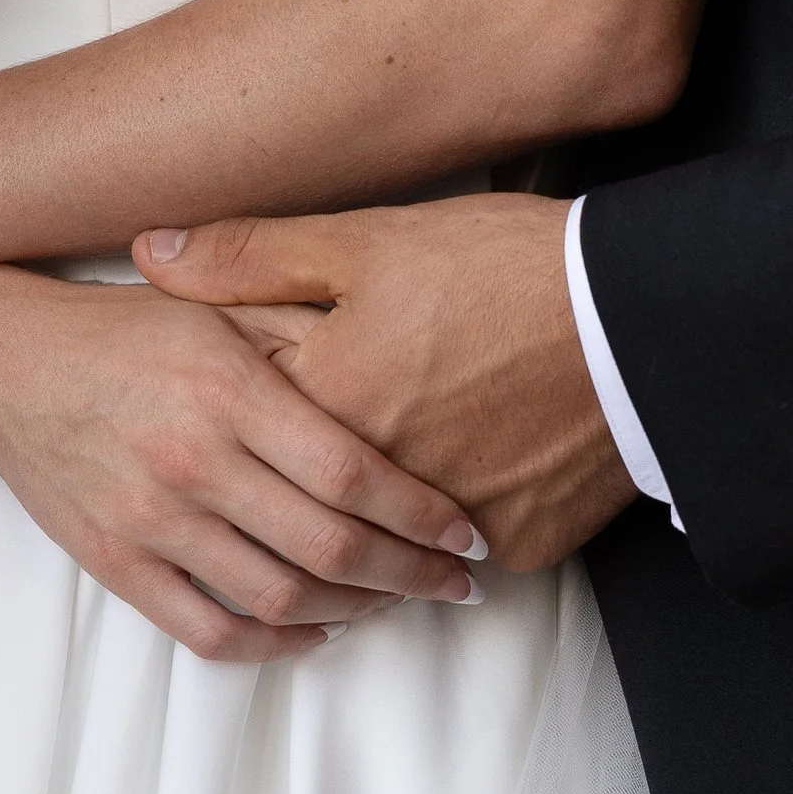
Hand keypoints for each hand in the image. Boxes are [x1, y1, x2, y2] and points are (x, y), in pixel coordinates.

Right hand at [0, 277, 486, 661]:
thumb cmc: (121, 331)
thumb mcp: (216, 308)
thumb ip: (303, 337)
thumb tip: (398, 377)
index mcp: (228, 388)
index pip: (354, 473)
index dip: (423, 515)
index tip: (467, 533)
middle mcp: (192, 460)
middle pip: (331, 547)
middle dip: (411, 574)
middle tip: (454, 582)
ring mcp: (150, 520)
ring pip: (279, 597)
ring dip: (355, 611)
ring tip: (392, 601)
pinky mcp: (115, 563)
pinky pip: (208, 631)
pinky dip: (274, 644)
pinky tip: (313, 630)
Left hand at [134, 193, 636, 570]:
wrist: (644, 314)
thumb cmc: (504, 266)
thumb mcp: (367, 239)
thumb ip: (249, 257)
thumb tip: (148, 256)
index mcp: (325, 408)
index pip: (247, 449)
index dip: (236, 439)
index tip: (232, 436)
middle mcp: (378, 484)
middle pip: (311, 521)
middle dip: (292, 518)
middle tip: (293, 497)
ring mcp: (453, 525)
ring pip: (388, 555)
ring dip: (373, 546)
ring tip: (376, 519)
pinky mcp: (522, 544)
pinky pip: (472, 552)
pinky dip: (467, 530)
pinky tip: (474, 493)